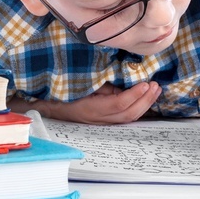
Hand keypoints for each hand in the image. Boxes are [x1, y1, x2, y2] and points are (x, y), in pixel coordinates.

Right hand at [11, 82, 160, 123]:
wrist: (44, 105)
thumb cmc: (61, 89)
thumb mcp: (80, 80)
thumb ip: (100, 80)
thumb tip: (121, 77)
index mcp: (91, 108)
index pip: (118, 105)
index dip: (134, 95)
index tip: (146, 83)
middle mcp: (96, 118)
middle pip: (127, 115)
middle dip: (144, 101)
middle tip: (155, 86)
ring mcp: (99, 121)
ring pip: (126, 118)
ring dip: (143, 104)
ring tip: (154, 90)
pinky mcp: (101, 120)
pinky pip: (122, 117)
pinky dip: (135, 107)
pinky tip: (143, 98)